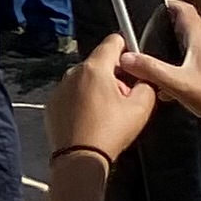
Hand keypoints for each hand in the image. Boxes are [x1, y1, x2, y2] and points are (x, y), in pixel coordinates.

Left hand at [46, 38, 161, 168]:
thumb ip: (147, 85)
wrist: (80, 159)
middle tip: (125, 98)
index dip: (128, 49)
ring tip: (109, 114)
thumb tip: (144, 78)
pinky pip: (72, 94)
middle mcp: (73, 73)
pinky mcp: (53, 104)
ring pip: (86, 79)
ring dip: (98, 89)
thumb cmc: (110, 132)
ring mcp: (60, 88)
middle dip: (115, 75)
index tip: (135, 63)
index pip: (113, 41)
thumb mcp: (141, 108)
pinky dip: (83, 101)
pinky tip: (92, 120)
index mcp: (94, 68)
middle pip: (100, 63)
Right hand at [110, 1, 200, 144]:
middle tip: (142, 34)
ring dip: (167, 54)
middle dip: (162, 30)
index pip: (185, 11)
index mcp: (200, 41)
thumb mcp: (178, 83)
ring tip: (148, 61)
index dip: (169, 4)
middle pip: (183, 30)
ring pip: (185, 52)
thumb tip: (126, 57)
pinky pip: (188, 71)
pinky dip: (173, 75)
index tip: (151, 5)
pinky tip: (163, 90)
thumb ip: (151, 69)